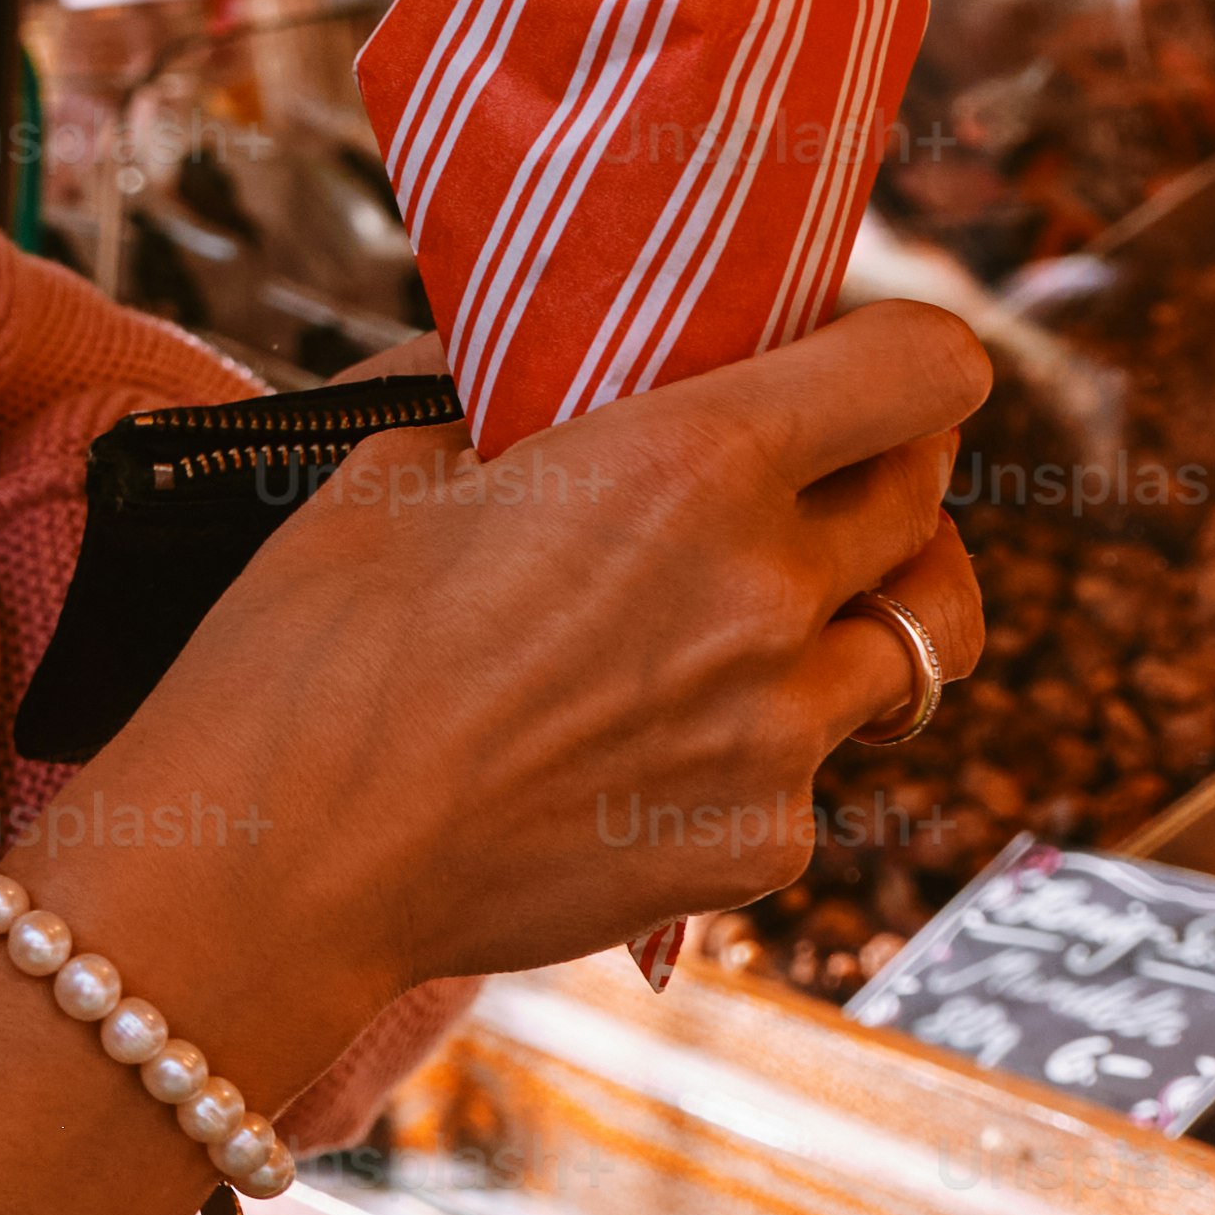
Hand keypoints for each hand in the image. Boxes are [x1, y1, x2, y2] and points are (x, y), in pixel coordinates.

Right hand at [109, 304, 991, 1017]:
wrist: (285, 862)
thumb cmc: (313, 644)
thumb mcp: (394, 465)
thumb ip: (502, 403)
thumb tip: (523, 363)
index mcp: (686, 464)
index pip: (920, 369)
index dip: (906, 352)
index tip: (858, 356)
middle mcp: (768, 594)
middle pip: (930, 504)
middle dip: (885, 468)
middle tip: (810, 465)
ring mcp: (783, 737)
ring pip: (914, 644)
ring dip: (858, 605)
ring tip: (760, 607)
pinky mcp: (764, 846)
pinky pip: (817, 767)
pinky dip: (761, 737)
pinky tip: (648, 739)